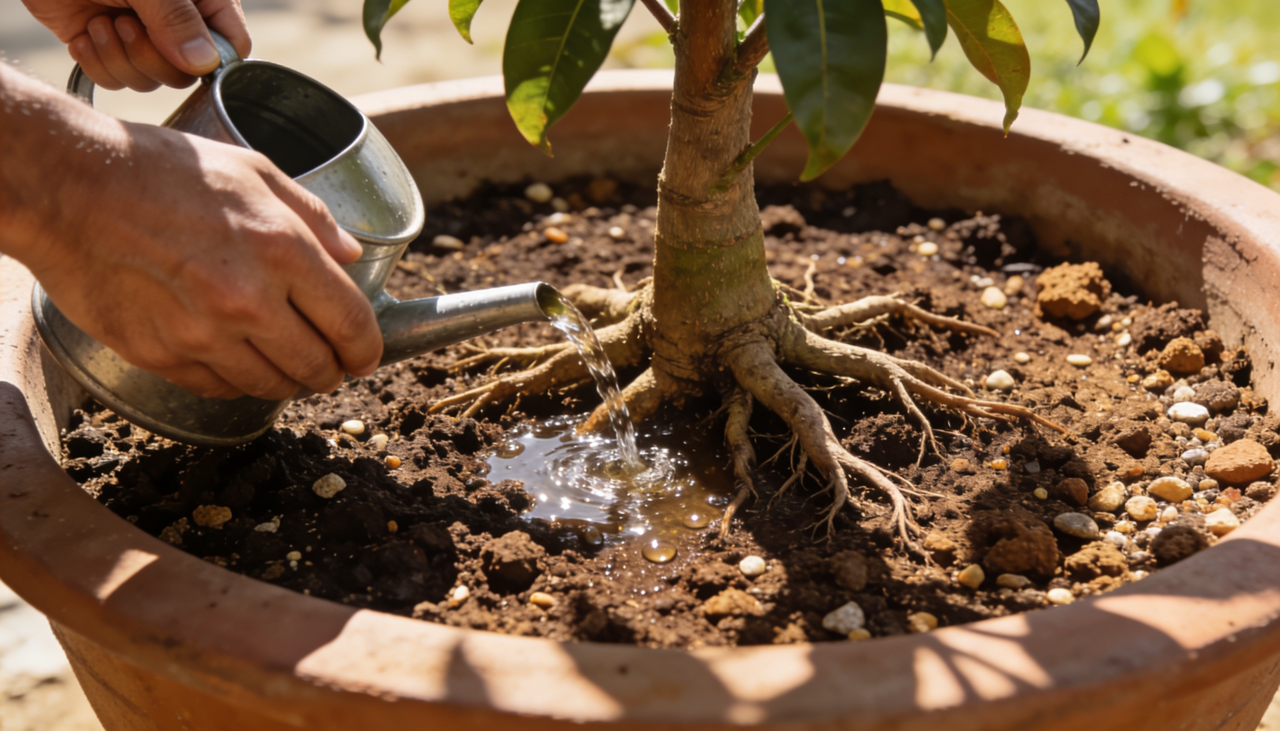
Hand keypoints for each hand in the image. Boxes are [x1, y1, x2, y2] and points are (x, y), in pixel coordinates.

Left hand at [20, 0, 250, 90]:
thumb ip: (176, 19)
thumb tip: (205, 64)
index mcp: (201, 0)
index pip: (231, 46)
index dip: (210, 61)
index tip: (178, 52)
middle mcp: (177, 22)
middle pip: (187, 73)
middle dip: (150, 58)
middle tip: (124, 23)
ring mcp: (143, 37)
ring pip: (151, 81)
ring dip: (119, 58)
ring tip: (99, 23)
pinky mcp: (110, 49)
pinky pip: (118, 81)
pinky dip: (97, 64)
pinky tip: (84, 34)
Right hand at [24, 118, 383, 400]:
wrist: (69, 187)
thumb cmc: (162, 170)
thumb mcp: (252, 170)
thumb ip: (311, 217)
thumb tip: (351, 256)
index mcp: (283, 251)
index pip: (351, 324)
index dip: (367, 350)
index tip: (366, 356)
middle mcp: (248, 302)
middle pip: (316, 367)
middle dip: (332, 371)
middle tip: (330, 365)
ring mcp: (202, 336)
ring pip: (269, 386)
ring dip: (286, 380)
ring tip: (284, 363)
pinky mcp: (161, 356)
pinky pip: (218, 389)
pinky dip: (235, 381)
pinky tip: (234, 359)